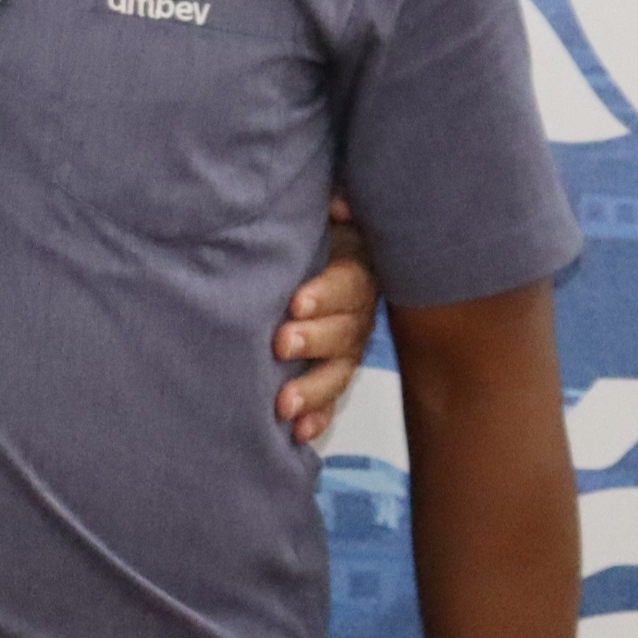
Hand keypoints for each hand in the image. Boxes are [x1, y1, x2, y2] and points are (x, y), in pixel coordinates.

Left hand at [273, 200, 379, 442]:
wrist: (299, 263)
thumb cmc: (308, 234)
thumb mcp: (319, 214)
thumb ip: (333, 206)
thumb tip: (340, 204)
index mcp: (356, 269)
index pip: (349, 283)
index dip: (325, 294)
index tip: (294, 302)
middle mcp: (357, 312)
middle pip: (346, 331)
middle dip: (314, 340)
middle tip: (280, 344)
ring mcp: (347, 347)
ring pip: (339, 371)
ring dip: (313, 390)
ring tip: (284, 405)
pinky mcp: (332, 373)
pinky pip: (331, 400)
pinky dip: (317, 417)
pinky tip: (299, 433)